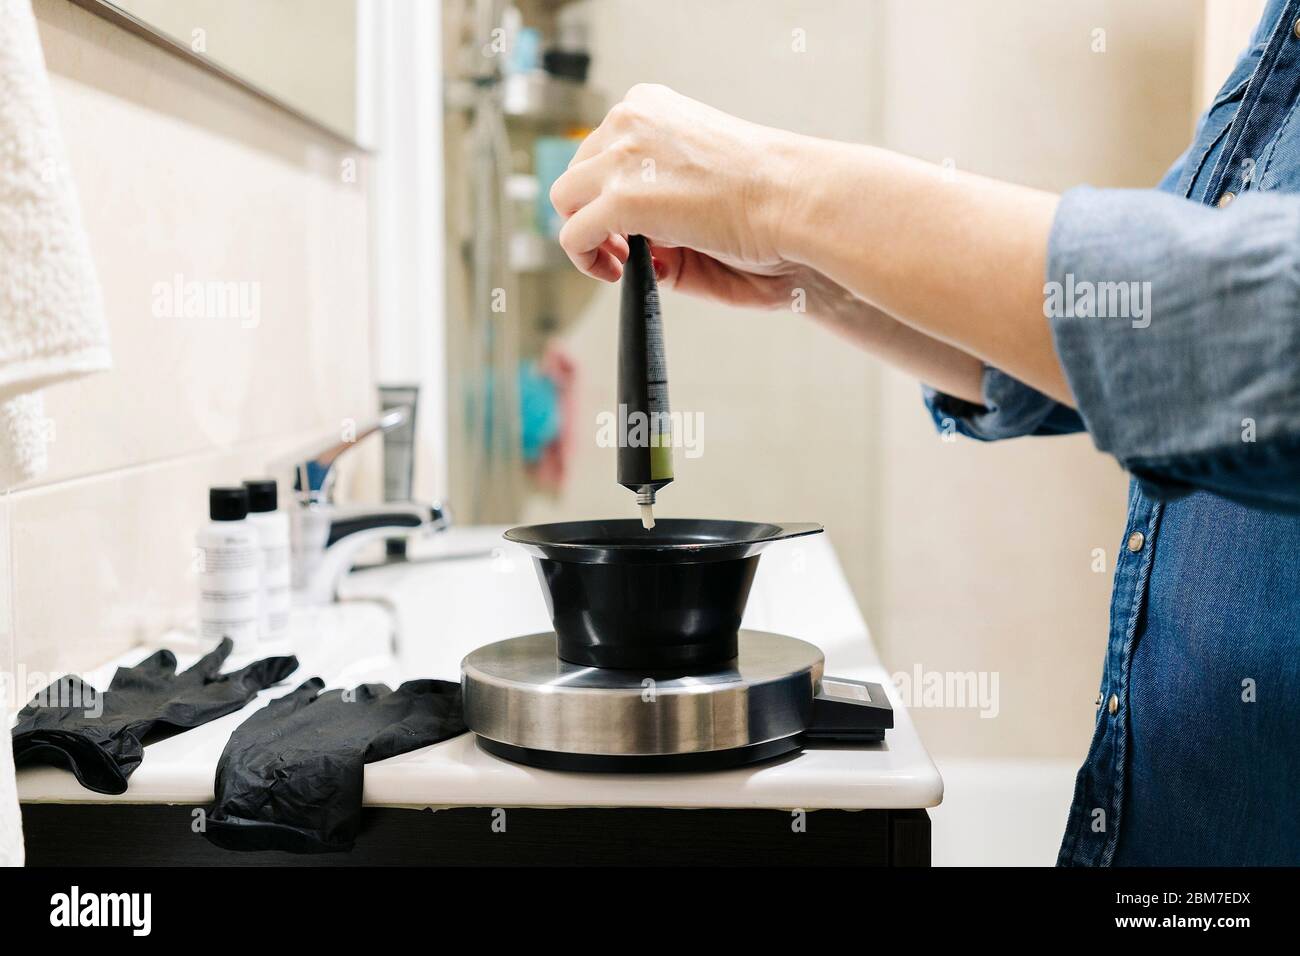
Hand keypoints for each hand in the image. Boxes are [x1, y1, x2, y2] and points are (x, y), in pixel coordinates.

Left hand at [549, 83, 799, 292]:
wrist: (796, 198)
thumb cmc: (770, 194)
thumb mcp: (701, 175)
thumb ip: (658, 190)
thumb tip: (627, 228)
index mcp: (650, 106)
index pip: (601, 146)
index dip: (609, 189)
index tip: (633, 222)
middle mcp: (630, 119)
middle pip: (578, 170)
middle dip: (594, 210)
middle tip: (625, 248)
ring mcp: (622, 157)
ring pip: (565, 199)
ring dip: (585, 234)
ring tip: (619, 261)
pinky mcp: (622, 199)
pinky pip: (572, 235)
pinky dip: (584, 259)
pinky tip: (616, 272)